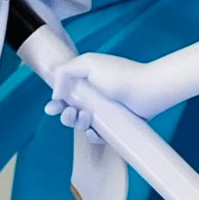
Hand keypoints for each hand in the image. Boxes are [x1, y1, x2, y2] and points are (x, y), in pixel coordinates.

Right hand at [46, 52, 164, 135]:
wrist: (146, 89)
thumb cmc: (119, 74)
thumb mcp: (88, 63)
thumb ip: (65, 71)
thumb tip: (56, 93)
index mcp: (86, 83)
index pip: (64, 96)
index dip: (56, 104)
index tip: (52, 109)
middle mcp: (94, 98)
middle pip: (70, 113)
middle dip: (65, 116)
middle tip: (71, 112)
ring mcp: (105, 113)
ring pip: (82, 125)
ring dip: (77, 124)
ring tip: (86, 117)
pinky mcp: (115, 126)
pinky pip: (98, 136)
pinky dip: (92, 136)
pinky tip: (93, 132)